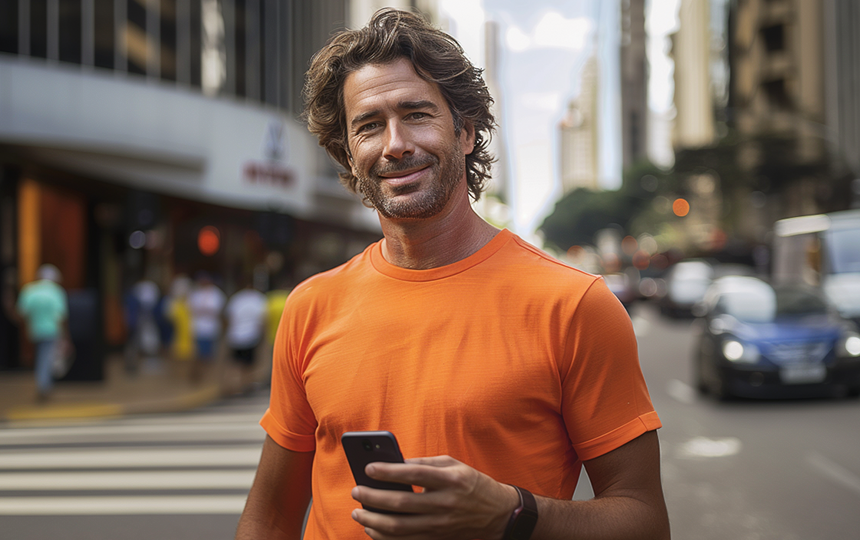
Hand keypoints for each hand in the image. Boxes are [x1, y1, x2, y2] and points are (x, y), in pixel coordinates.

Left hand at [350, 455, 518, 539]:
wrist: (498, 513)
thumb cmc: (470, 483)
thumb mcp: (453, 464)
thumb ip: (425, 463)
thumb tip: (394, 463)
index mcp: (450, 480)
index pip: (414, 474)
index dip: (389, 471)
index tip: (368, 468)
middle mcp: (445, 503)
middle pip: (402, 503)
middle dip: (373, 498)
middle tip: (356, 491)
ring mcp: (441, 525)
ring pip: (400, 527)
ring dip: (373, 521)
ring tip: (358, 513)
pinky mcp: (438, 538)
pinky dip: (385, 537)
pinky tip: (372, 529)